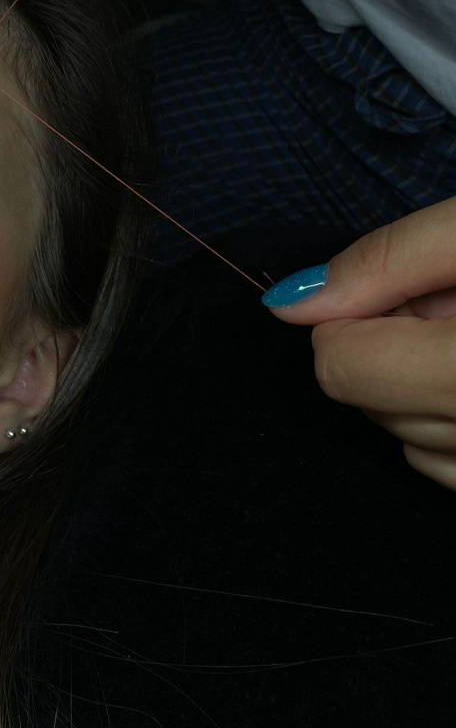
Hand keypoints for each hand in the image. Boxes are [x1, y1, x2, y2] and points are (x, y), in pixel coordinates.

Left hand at [262, 197, 455, 490]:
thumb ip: (385, 261)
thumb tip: (289, 302)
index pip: (344, 367)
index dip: (356, 316)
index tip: (408, 289)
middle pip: (368, 402)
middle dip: (396, 346)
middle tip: (452, 305)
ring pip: (404, 440)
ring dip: (422, 385)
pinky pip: (445, 467)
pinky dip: (448, 420)